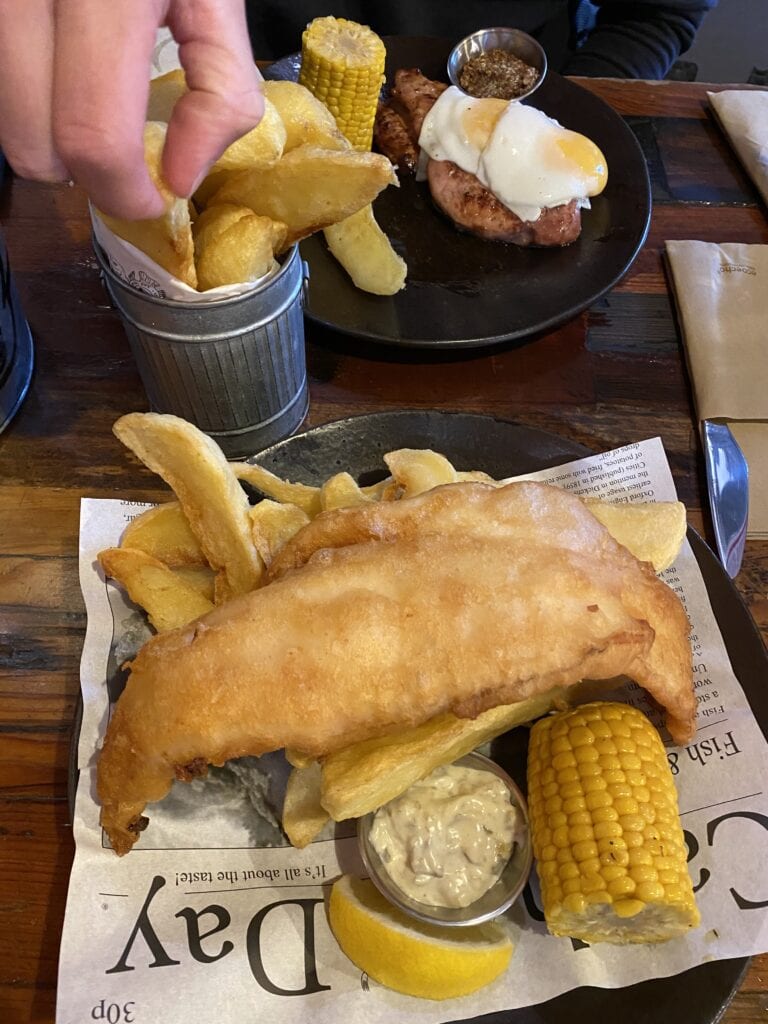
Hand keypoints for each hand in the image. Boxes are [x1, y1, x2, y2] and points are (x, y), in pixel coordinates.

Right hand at [0, 0, 263, 218]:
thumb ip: (218, 94)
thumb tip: (182, 178)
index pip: (93, 134)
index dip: (124, 190)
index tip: (153, 197)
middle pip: (32, 143)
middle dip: (83, 172)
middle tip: (120, 154)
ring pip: (2, 122)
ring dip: (48, 136)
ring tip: (88, 101)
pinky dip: (27, 99)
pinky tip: (61, 72)